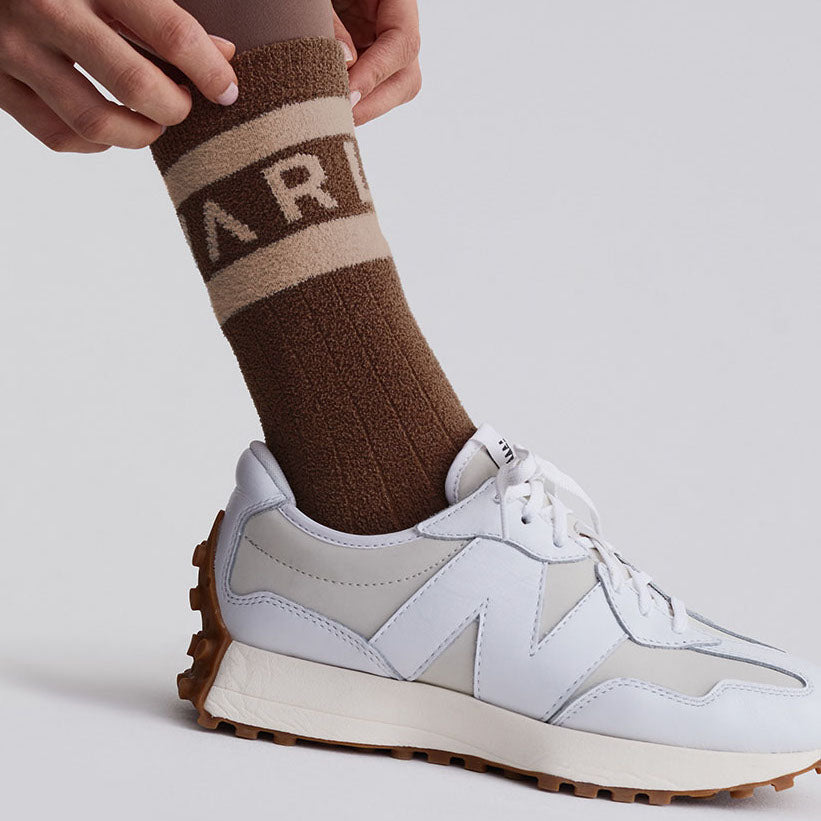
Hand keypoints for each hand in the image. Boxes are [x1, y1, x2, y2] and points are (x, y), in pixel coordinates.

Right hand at [0, 0, 238, 152]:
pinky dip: (95, 144)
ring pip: (95, 122)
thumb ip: (163, 14)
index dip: (210, 71)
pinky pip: (58, 135)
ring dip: (139, 134)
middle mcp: (47, 9)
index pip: (170, 33)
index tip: (227, 92)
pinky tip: (108, 128)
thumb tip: (223, 56)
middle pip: (134, 85)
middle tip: (182, 104)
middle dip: (174, 107)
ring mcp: (13, 48)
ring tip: (152, 123)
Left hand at [332, 0, 420, 125]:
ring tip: (333, 115)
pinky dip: (355, 102)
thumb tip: (345, 63)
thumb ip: (331, 21)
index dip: (376, 73)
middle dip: (376, 100)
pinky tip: (330, 107)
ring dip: (367, 106)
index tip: (348, 94)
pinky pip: (371, 87)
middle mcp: (396, 22)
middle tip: (341, 117)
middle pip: (407, 74)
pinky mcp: (366, 55)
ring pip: (394, 87)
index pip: (402, 43)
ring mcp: (382, 42)